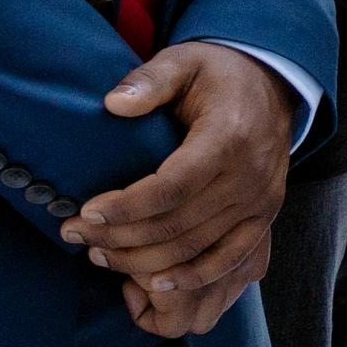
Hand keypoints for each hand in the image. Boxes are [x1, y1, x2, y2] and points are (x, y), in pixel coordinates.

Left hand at [70, 43, 298, 330]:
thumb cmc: (217, 75)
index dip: (126, 206)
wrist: (272, 88)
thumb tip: (113, 104)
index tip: (84, 211)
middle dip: (119, 237)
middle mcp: (251, 177)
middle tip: (74, 234)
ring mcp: (261, 204)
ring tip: (97, 254)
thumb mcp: (184, 61)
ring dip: (142, 261)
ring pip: (195, 249)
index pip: (173, 186)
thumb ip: (149, 80)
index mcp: (230, 138)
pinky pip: (228, 260)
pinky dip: (192, 278)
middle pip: (177, 225)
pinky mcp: (263, 220)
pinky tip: (154, 284)